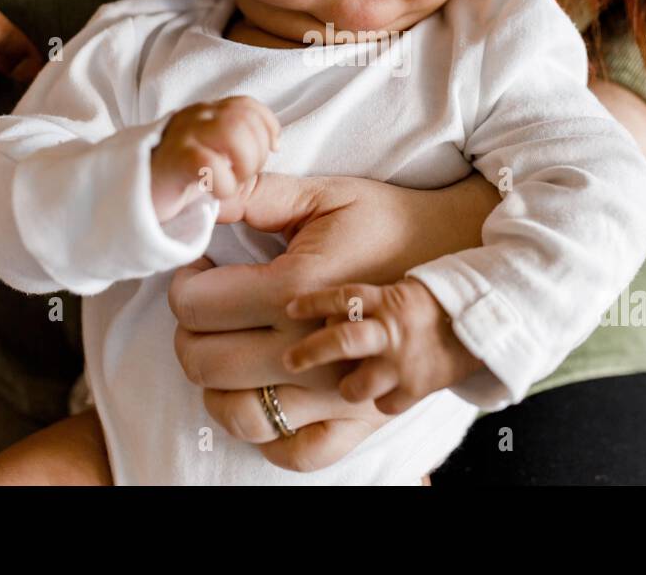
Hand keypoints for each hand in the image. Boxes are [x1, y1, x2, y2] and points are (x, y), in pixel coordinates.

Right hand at [150, 95, 279, 221]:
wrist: (130, 199)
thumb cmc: (176, 179)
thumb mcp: (208, 150)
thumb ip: (235, 141)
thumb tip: (272, 144)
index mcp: (206, 113)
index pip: (247, 105)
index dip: (267, 127)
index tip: (271, 151)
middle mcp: (195, 117)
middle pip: (245, 119)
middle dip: (258, 152)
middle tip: (244, 175)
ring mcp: (183, 136)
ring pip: (234, 132)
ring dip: (244, 164)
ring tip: (232, 182)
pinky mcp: (174, 160)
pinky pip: (211, 163)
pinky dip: (225, 183)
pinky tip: (216, 193)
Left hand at [168, 170, 498, 470]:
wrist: (461, 255)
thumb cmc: (390, 220)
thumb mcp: (326, 194)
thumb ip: (258, 195)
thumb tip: (205, 193)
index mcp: (296, 289)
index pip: (197, 304)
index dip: (184, 281)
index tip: (199, 267)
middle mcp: (310, 350)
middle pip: (206, 364)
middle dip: (189, 333)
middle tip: (207, 308)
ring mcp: (335, 391)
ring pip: (242, 415)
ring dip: (218, 389)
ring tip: (231, 351)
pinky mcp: (359, 416)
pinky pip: (298, 452)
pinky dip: (272, 435)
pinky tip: (269, 395)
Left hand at [282, 278, 483, 414]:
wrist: (485, 324)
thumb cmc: (438, 304)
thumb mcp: (404, 289)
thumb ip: (370, 301)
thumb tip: (327, 308)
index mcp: (390, 299)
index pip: (345, 298)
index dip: (313, 301)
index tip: (290, 307)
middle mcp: (393, 331)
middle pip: (341, 342)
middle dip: (309, 353)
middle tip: (289, 360)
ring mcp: (404, 363)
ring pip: (355, 385)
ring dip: (346, 386)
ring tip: (345, 384)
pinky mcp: (418, 388)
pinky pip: (384, 404)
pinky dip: (380, 400)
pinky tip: (382, 392)